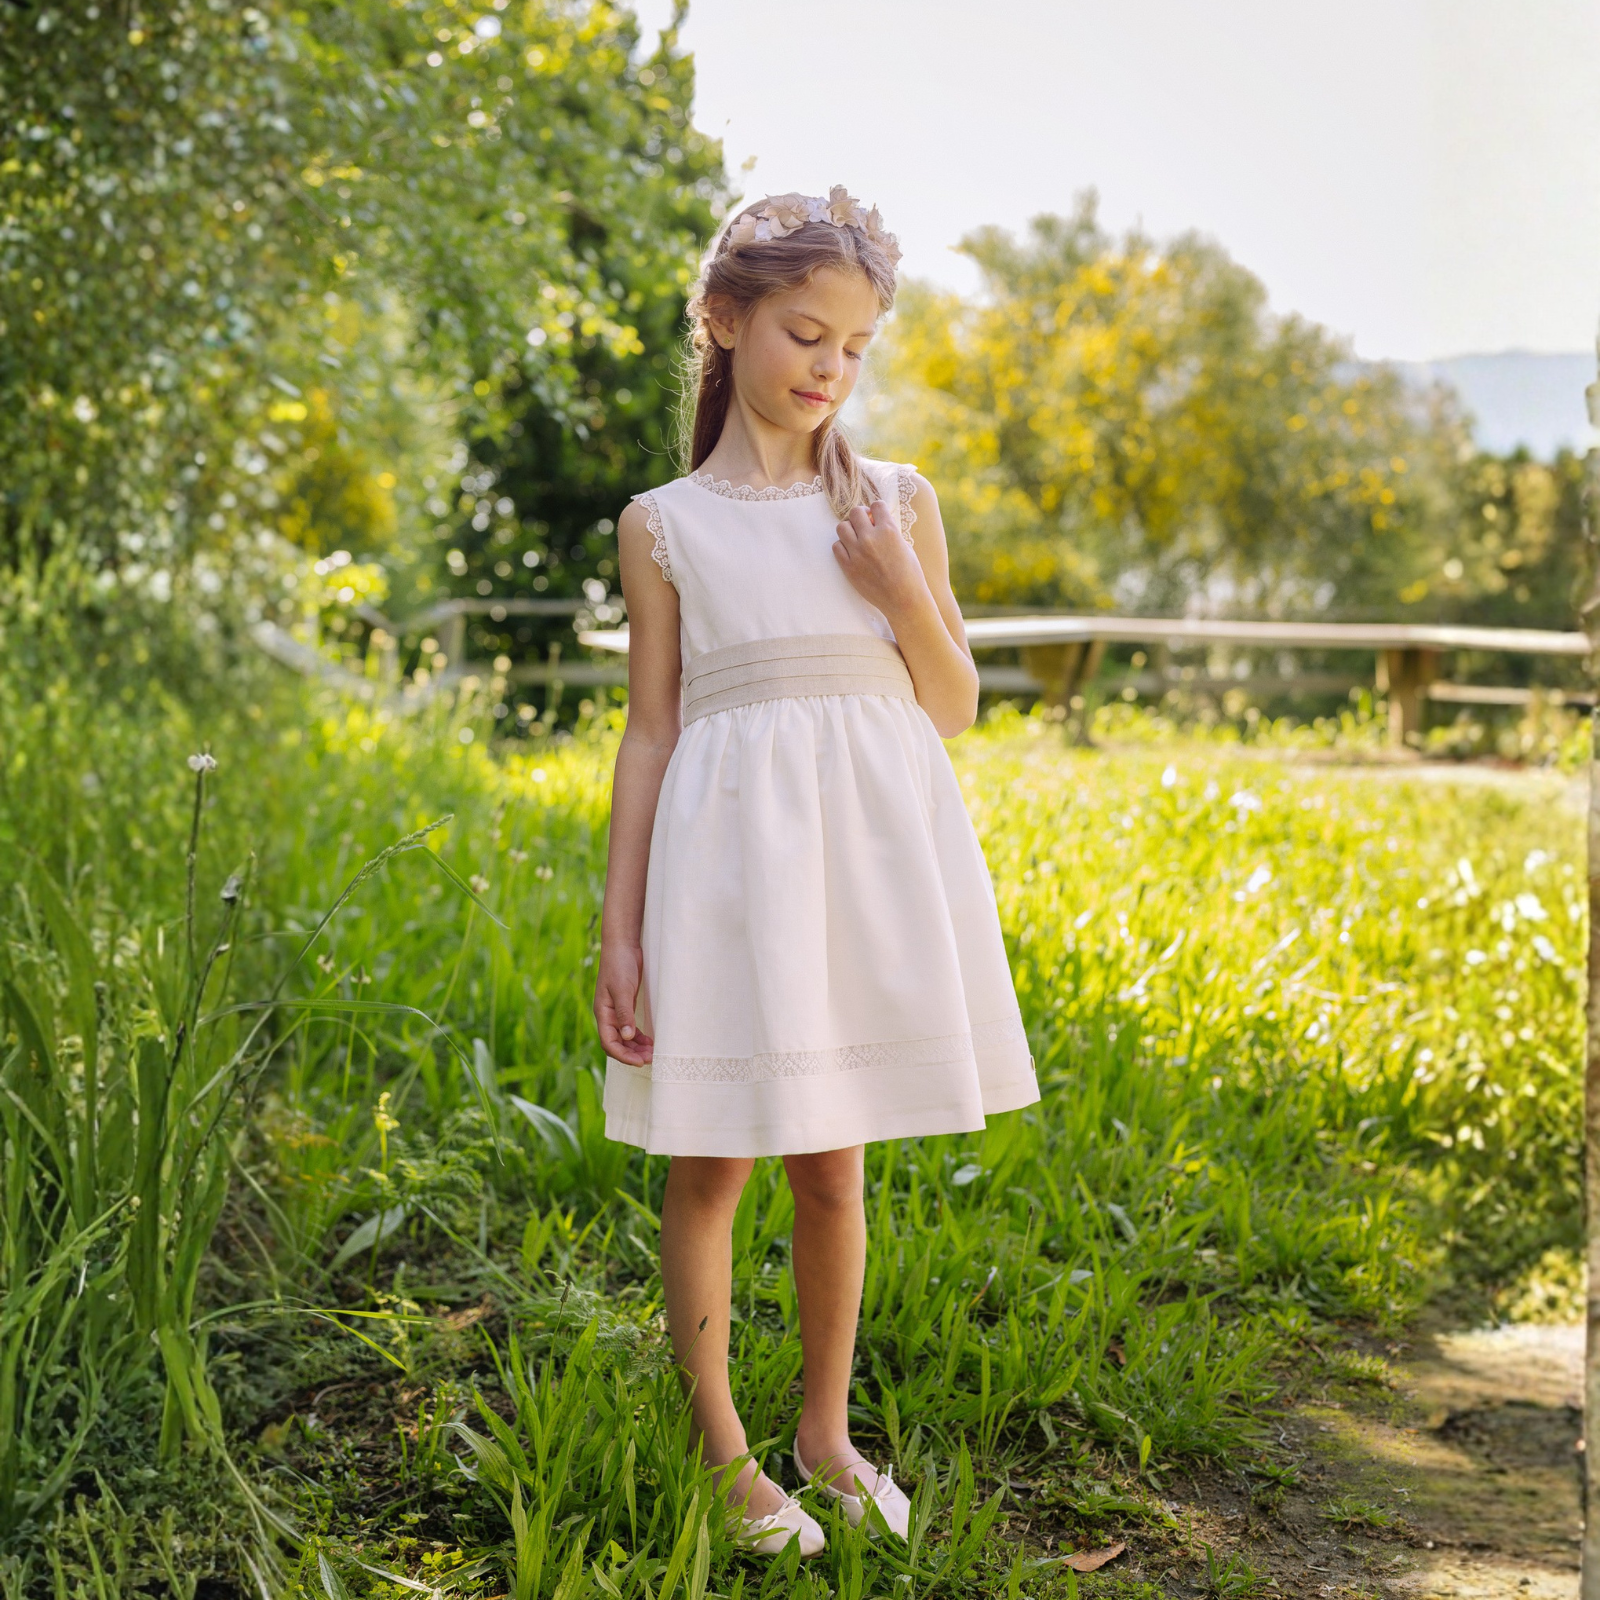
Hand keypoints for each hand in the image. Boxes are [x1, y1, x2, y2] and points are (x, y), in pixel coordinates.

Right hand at [594, 942, 653, 1065]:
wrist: (623, 946)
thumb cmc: (620, 965)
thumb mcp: (623, 989)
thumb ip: (624, 1013)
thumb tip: (626, 1036)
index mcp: (603, 1013)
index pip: (609, 1042)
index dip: (623, 1055)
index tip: (640, 1061)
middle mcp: (608, 1015)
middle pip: (617, 1043)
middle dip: (632, 1054)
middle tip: (650, 1059)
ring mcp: (616, 1011)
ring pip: (624, 1037)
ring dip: (636, 1047)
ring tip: (652, 1052)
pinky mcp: (625, 1006)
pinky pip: (630, 1028)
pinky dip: (639, 1037)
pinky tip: (649, 1041)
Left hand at [831, 499, 926, 620]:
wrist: (904, 600)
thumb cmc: (910, 574)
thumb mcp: (905, 546)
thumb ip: (889, 532)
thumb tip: (876, 522)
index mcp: (888, 530)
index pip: (876, 505)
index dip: (877, 509)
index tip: (877, 516)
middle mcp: (870, 538)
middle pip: (855, 512)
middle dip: (860, 516)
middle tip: (865, 525)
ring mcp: (857, 553)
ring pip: (841, 527)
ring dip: (849, 529)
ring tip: (856, 538)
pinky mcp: (848, 567)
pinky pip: (836, 547)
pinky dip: (842, 546)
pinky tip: (851, 551)